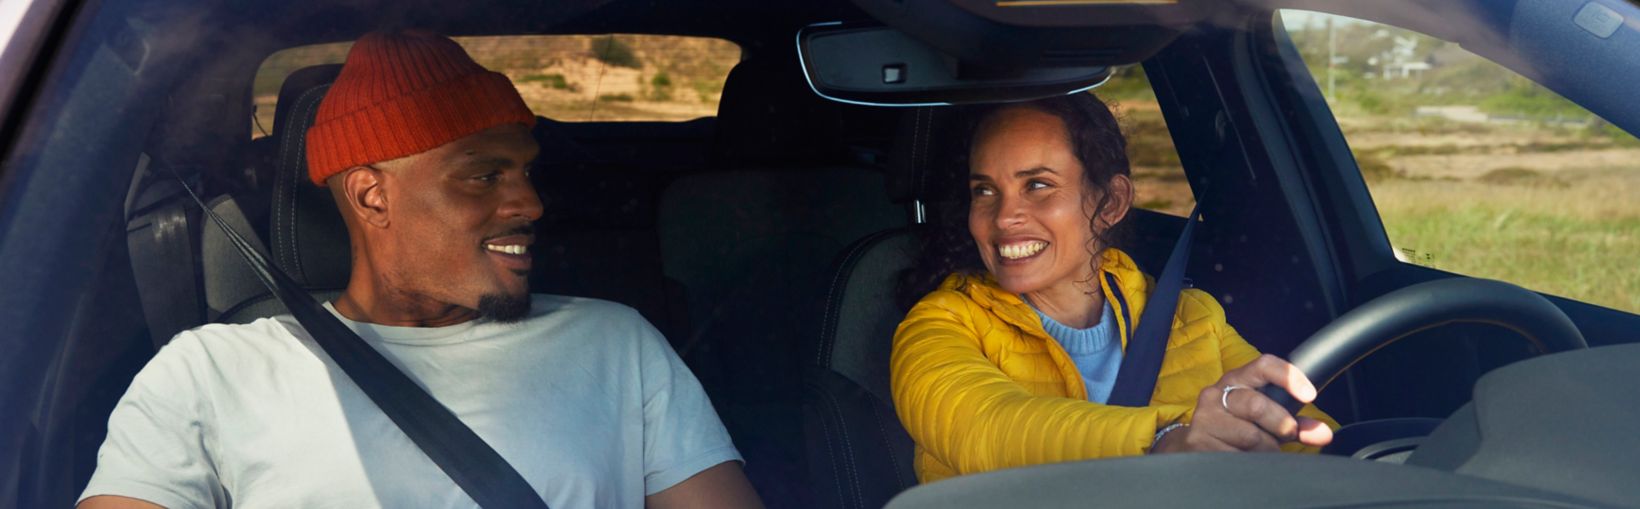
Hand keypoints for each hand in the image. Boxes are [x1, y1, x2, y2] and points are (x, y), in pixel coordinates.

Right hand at [1152, 354, 1333, 452]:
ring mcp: (1205, 418)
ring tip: (1263, 451)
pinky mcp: (1198, 442)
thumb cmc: (1235, 426)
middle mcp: (1216, 393)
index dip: (1288, 377)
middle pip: (1258, 405)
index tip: (1309, 395)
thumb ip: (1295, 422)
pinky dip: (1249, 463)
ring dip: (1266, 449)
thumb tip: (1324, 434)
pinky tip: (1244, 460)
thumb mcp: (1265, 419)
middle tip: (1288, 435)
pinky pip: (1236, 456)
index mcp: (1237, 379)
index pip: (1263, 365)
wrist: (1190, 444)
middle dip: (1281, 425)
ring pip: (1250, 436)